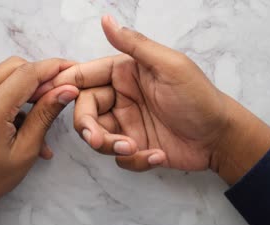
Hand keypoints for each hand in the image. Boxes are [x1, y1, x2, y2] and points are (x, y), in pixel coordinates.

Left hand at [0, 57, 78, 224]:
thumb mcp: (25, 150)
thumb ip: (45, 115)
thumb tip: (67, 90)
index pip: (26, 74)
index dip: (53, 67)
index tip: (73, 69)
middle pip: (14, 66)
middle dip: (40, 74)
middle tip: (60, 92)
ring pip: (4, 74)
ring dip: (27, 86)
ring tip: (44, 112)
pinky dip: (14, 97)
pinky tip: (26, 122)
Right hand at [34, 15, 269, 182]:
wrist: (220, 137)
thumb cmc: (198, 97)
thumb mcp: (168, 66)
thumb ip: (134, 45)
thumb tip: (106, 19)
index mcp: (123, 74)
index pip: (83, 78)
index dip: (64, 87)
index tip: (49, 97)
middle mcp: (119, 98)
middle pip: (84, 112)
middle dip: (89, 128)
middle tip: (98, 140)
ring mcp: (125, 123)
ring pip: (97, 136)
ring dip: (111, 147)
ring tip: (136, 148)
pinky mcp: (133, 146)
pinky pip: (118, 157)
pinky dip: (135, 160)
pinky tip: (158, 155)